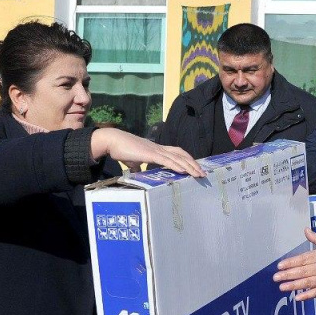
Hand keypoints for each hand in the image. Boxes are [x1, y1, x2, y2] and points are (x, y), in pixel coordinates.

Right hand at [90, 128, 204, 177]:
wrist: (112, 140)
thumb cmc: (122, 149)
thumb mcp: (133, 160)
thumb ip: (138, 166)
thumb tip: (137, 172)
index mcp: (157, 149)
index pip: (178, 153)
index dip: (188, 159)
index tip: (195, 168)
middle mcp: (159, 148)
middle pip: (182, 155)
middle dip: (193, 164)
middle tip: (203, 174)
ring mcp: (155, 150)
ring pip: (177, 158)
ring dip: (189, 167)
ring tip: (198, 174)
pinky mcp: (149, 154)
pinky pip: (166, 160)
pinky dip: (175, 165)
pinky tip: (183, 171)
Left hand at [274, 228, 315, 300]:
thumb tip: (305, 230)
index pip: (303, 259)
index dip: (290, 262)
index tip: (280, 266)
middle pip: (303, 271)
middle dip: (288, 275)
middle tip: (275, 278)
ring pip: (308, 283)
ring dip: (294, 285)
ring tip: (282, 287)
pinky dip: (307, 295)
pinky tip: (297, 298)